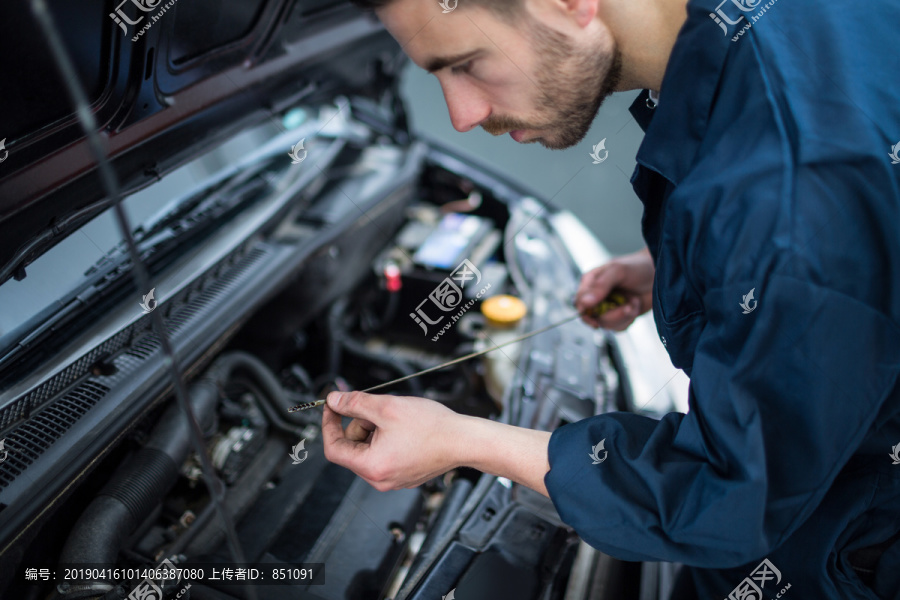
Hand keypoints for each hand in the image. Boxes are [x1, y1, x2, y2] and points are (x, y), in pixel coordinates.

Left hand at [321, 391, 466, 490]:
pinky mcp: (404, 475)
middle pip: (352, 448)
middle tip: (376, 410)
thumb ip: (355, 403)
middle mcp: (380, 480)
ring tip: (395, 420)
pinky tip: (404, 430)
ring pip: (368, 450)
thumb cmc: (433, 428)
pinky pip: (383, 455)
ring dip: (374, 430)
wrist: (463, 440)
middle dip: (359, 425)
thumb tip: (334, 400)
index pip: (333, 449)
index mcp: (372, 467)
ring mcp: (393, 479)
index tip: (332, 408)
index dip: (329, 425)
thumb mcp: (386, 406)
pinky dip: (386, 439)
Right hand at [576, 247, 653, 330]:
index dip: (586, 312)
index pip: (579, 302)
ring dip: (623, 316)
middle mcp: (597, 296)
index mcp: (591, 282)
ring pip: (606, 324)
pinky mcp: (620, 316)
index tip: (597, 316)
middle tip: (628, 306)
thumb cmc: (638, 267)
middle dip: (613, 315)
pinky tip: (635, 306)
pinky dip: (629, 320)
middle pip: (592, 317)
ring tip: (634, 302)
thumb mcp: (618, 271)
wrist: (660, 274)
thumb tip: (585, 303)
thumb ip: (601, 286)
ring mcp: (609, 307)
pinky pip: (618, 327)